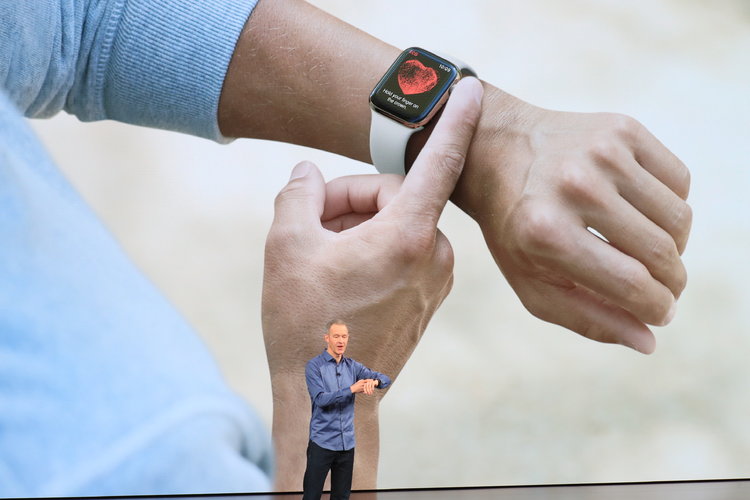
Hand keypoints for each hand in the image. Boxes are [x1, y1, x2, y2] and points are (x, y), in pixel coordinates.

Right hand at [262, 77, 483, 488]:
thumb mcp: (285, 246)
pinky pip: (403, 251)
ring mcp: (435, 279)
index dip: (454, 118)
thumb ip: (299, 194)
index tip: (473, 88)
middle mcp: (434, 255)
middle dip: (348, 200)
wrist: (328, 401)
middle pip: (393, 195)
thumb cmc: (305, 326)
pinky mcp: (428, 297)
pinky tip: (337, 273)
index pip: (438, 160)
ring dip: (356, 226)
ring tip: (317, 255)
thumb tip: (307, 175)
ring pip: (396, 224)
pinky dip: (372, 248)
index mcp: (407, 235)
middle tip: (306, 221)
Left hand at [451, 86, 691, 353]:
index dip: (657, 309)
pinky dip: (671, 206)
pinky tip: (641, 212)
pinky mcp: (622, 127)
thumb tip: (649, 340)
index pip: (632, 285)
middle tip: (663, 287)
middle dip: (672, 282)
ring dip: (675, 246)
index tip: (660, 313)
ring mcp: (601, 151)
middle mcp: (575, 186)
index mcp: (545, 231)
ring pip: (680, 218)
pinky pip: (680, 181)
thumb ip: (587, 317)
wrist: (497, 151)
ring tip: (649, 252)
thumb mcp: (532, 282)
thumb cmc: (515, 228)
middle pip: (662, 253)